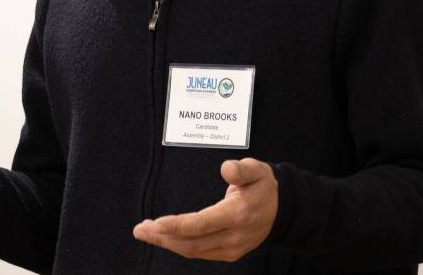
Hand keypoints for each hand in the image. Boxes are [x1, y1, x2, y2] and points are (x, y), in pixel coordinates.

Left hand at [132, 158, 277, 261]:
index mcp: (238, 214)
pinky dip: (179, 246)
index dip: (177, 225)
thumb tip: (226, 168)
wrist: (282, 210)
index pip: (202, 224)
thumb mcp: (258, 170)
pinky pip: (199, 252)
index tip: (156, 222)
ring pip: (192, 250)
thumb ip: (241, 169)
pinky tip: (164, 238)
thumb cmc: (264, 186)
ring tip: (145, 233)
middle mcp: (234, 236)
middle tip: (140, 229)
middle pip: (192, 241)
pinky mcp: (228, 253)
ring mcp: (231, 248)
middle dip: (163, 236)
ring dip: (167, 243)